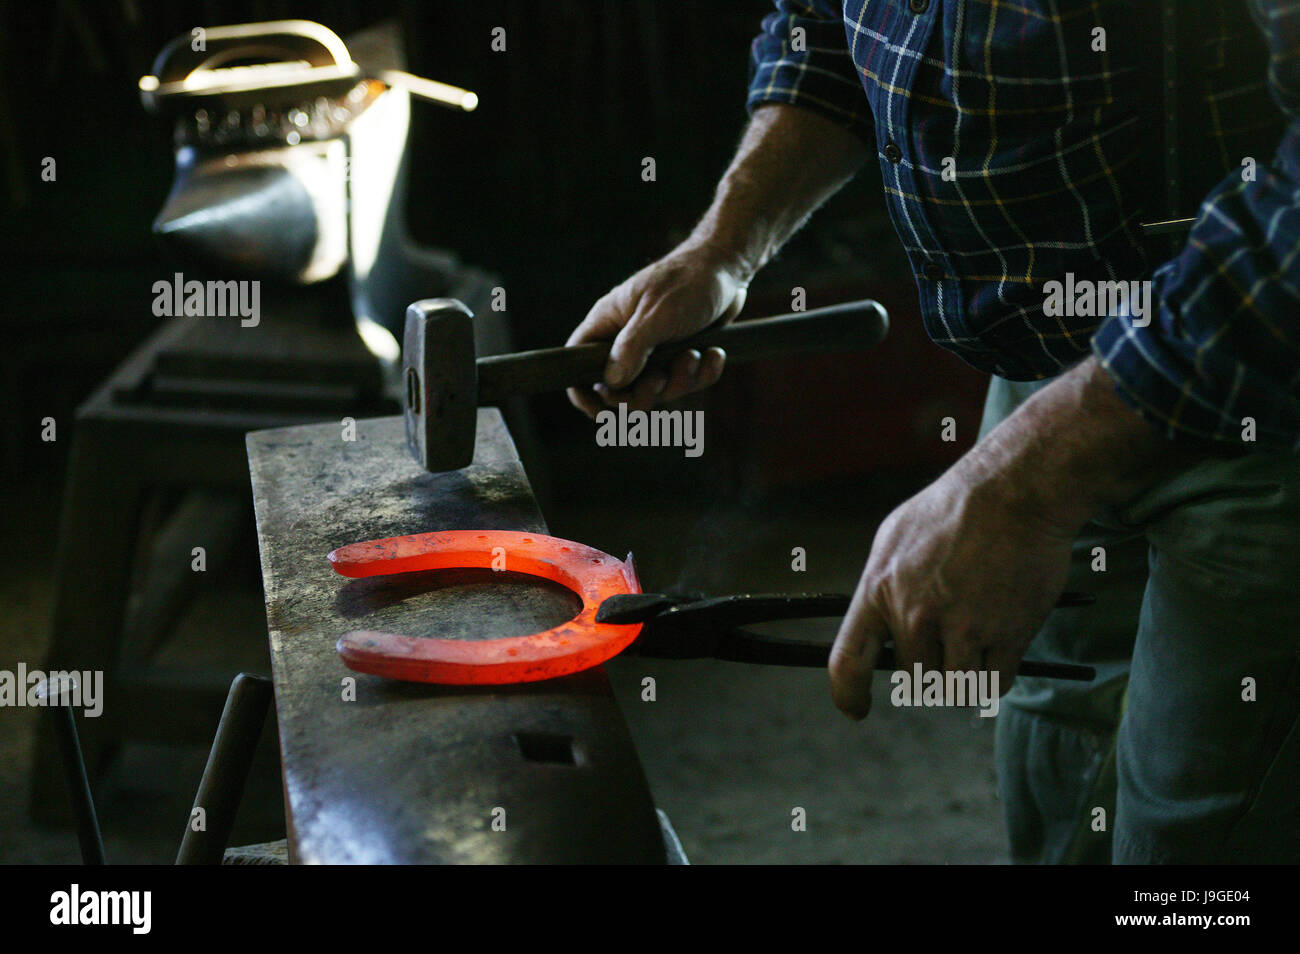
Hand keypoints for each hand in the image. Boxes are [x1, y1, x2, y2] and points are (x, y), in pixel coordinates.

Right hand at [565, 245, 748, 417]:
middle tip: (661, 379)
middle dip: (644, 394)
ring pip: (656, 391)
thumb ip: (632, 348)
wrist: (728, 267)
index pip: (577, 364)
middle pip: (618, 391)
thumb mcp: (659, 313)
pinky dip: (702, 374)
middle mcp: (625, 340)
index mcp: (608, 324)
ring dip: (680, 381)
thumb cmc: (688, 281)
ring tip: (695, 354)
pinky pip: (685, 383)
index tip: (601, 413)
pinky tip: (713, 353)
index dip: (583, 393)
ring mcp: (653, 351)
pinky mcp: (679, 355)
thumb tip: (611, 383)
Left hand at [828, 458, 1075, 718]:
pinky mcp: (1005, 636)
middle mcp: (915, 616)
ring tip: (977, 632)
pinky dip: (995, 673)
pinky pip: (993, 685)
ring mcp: (961, 629)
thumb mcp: (894, 537)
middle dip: (929, 663)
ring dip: (964, 671)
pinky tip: (1000, 641)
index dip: (848, 695)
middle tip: (952, 629)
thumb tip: (876, 629)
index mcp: (880, 590)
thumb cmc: (955, 509)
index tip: (857, 709)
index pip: (848, 662)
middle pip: (913, 677)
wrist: (1015, 491)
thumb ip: (883, 587)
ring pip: (953, 687)